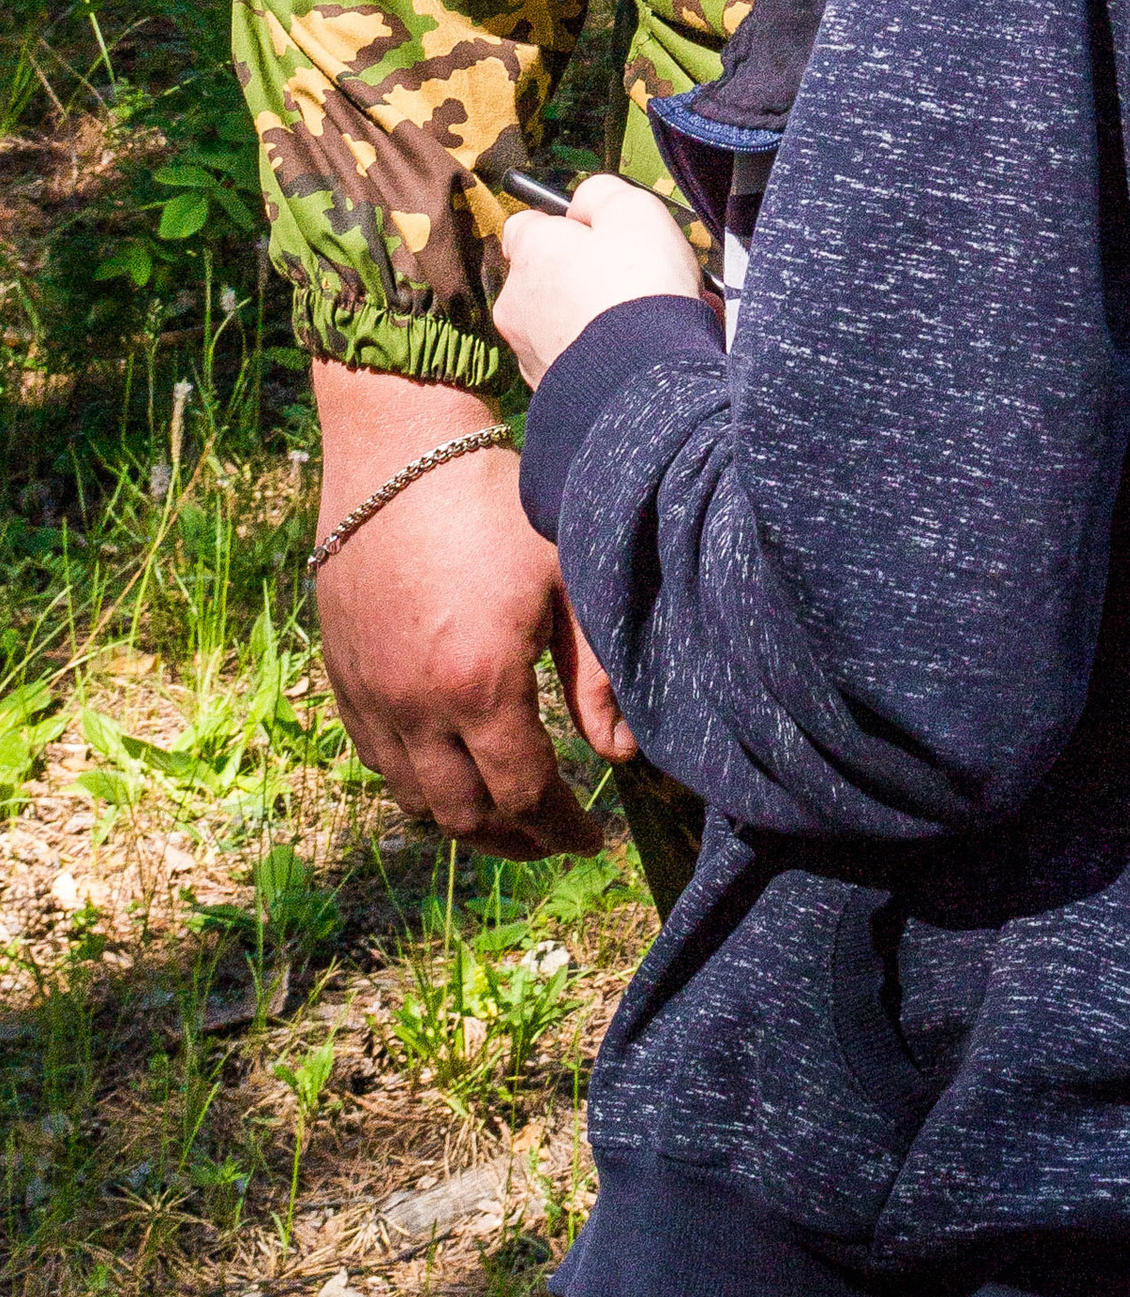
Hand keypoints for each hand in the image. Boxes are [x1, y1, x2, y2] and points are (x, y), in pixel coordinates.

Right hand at [310, 361, 634, 851]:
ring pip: (414, 800)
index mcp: (478, 685)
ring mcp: (371, 697)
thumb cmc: (497, 504)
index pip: (523, 793)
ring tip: (506, 820)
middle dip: (515, 841)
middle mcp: (415, 707)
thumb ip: (596, 673)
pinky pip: (376, 762)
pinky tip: (448, 774)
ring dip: (462, 823)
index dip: (561, 828)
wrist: (398, 455)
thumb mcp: (566, 577)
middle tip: (552, 840)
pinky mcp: (342, 679)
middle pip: (464, 816)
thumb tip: (620, 756)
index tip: (592, 839)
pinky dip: (415, 786)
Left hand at [493, 173, 707, 389]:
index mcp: (531, 252)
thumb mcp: (633, 210)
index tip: (601, 233)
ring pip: (559, 317)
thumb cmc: (639, 288)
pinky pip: (571, 356)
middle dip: (581, 274)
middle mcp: (515, 300)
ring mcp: (527, 348)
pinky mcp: (545, 387)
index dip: (567, 224)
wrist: (642, 381)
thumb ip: (600, 193)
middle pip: (545, 274)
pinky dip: (595, 351)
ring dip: (590, 314)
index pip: (527, 223)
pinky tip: (633, 351)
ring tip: (641, 319)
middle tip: (631, 279)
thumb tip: (584, 202)